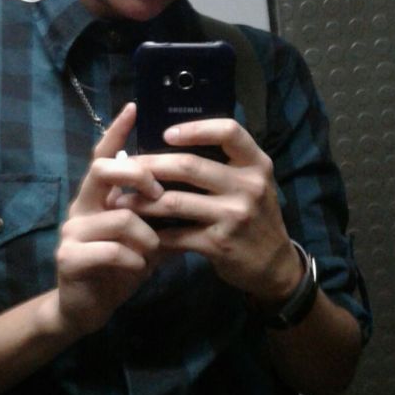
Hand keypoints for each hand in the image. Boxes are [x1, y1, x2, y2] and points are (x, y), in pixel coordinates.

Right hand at [51, 103, 162, 336]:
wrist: (85, 308)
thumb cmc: (118, 267)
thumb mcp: (144, 238)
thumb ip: (158, 215)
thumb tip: (194, 192)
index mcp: (97, 198)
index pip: (104, 156)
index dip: (117, 132)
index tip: (134, 107)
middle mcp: (81, 207)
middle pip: (104, 171)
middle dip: (138, 177)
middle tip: (160, 194)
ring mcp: (72, 232)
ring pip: (120, 217)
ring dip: (147, 237)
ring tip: (152, 252)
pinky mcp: (70, 258)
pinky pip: (112, 251)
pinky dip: (133, 261)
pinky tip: (137, 269)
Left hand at [116, 117, 302, 299]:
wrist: (274, 264)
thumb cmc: (255, 216)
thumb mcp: (252, 183)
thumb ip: (226, 163)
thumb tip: (173, 140)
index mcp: (257, 164)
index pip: (229, 132)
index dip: (195, 129)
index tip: (166, 134)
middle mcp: (248, 187)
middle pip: (190, 166)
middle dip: (151, 165)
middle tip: (125, 166)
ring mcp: (234, 216)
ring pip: (175, 201)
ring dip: (142, 200)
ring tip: (120, 199)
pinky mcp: (219, 244)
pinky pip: (176, 234)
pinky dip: (154, 231)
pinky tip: (138, 228)